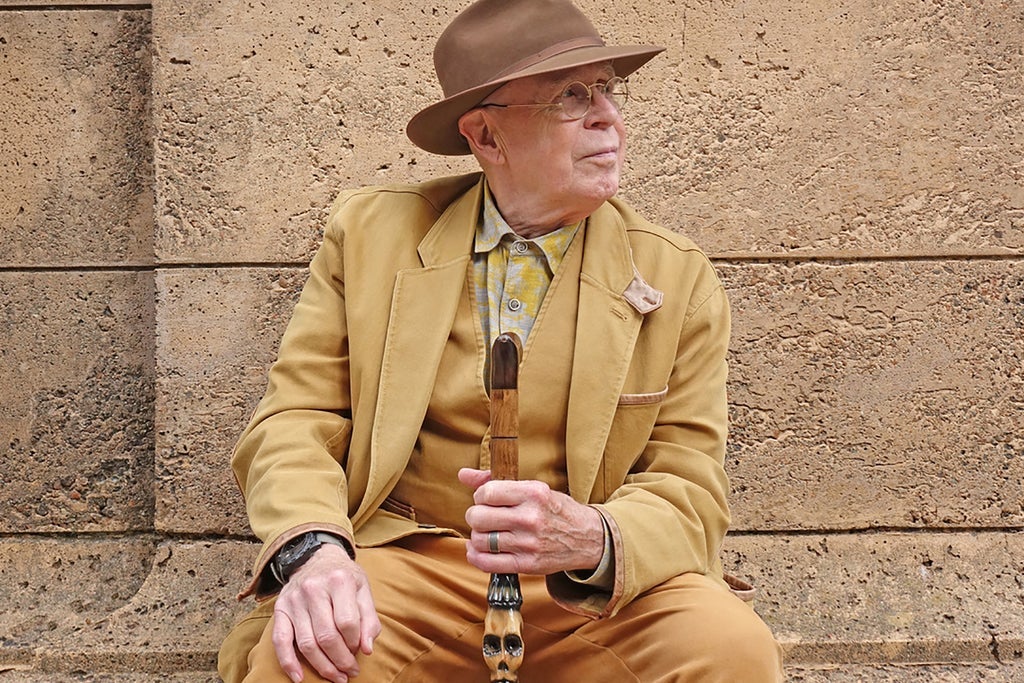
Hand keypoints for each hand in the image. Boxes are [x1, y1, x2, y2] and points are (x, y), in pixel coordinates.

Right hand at [271, 544, 381, 682]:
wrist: (316, 557)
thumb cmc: (344, 577)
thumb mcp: (363, 589)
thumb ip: (369, 619)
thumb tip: (367, 649)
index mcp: (339, 580)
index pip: (348, 622)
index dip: (355, 643)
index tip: (360, 651)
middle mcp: (314, 589)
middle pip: (327, 636)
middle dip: (341, 660)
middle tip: (350, 672)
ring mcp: (294, 600)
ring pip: (307, 643)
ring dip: (322, 666)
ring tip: (336, 677)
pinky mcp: (280, 609)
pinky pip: (280, 641)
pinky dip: (288, 662)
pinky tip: (299, 678)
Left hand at [458, 467, 604, 574]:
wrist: (587, 538)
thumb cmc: (555, 510)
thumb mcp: (533, 488)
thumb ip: (496, 481)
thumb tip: (463, 474)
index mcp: (533, 493)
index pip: (487, 493)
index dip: (480, 496)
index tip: (486, 500)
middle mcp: (530, 518)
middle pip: (479, 517)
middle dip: (475, 516)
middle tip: (483, 517)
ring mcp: (528, 543)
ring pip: (480, 540)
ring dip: (477, 537)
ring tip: (486, 533)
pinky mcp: (527, 564)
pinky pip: (486, 563)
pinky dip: (475, 556)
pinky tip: (478, 550)